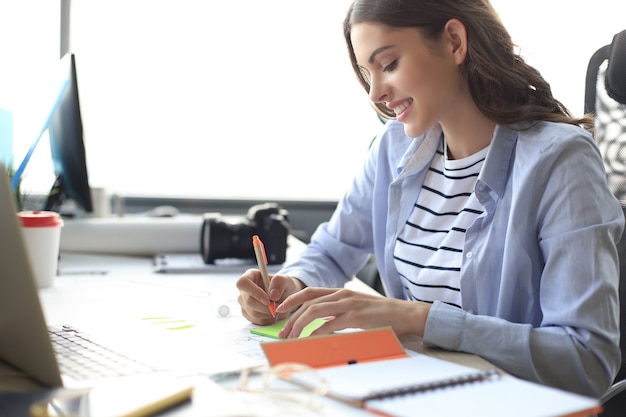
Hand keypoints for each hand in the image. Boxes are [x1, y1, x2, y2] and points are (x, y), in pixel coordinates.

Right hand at [235, 269, 304, 324]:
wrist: (285, 296)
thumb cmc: (283, 285)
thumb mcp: (285, 280)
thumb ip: (279, 282)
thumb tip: (273, 295)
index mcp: (249, 276)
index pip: (243, 283)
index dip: (254, 292)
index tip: (268, 300)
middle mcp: (244, 290)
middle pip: (248, 301)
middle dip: (266, 307)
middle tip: (278, 306)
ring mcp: (244, 303)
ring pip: (253, 313)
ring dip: (268, 314)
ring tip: (277, 308)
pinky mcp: (247, 314)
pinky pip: (256, 321)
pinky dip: (268, 319)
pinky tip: (273, 313)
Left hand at [275, 287, 431, 338]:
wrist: (404, 313)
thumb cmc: (380, 314)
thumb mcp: (355, 308)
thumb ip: (337, 312)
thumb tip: (320, 324)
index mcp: (340, 292)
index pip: (309, 292)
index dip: (292, 300)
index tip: (280, 310)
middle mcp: (341, 295)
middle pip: (307, 302)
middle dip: (291, 317)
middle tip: (282, 331)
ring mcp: (348, 304)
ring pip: (314, 311)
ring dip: (299, 324)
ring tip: (292, 337)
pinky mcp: (355, 316)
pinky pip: (330, 324)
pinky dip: (316, 332)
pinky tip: (309, 339)